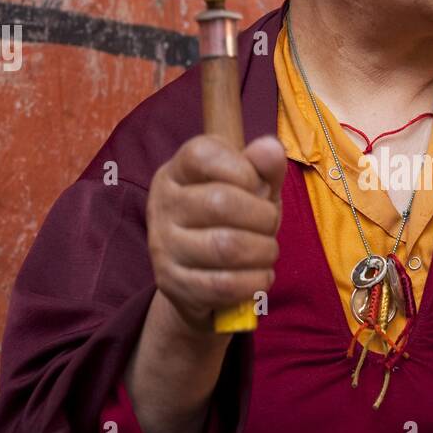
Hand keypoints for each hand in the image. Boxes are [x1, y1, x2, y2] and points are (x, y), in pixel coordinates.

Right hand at [146, 133, 286, 332]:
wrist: (203, 276)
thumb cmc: (234, 220)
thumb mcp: (253, 187)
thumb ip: (265, 166)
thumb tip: (270, 148)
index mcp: (178, 171)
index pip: (203, 155)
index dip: (244, 170)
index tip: (257, 186)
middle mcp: (162, 204)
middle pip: (220, 203)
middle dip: (262, 217)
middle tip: (269, 225)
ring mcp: (163, 245)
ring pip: (225, 247)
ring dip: (263, 251)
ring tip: (267, 251)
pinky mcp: (172, 283)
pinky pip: (223, 284)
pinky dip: (255, 281)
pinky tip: (261, 275)